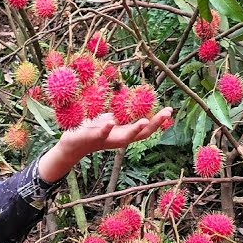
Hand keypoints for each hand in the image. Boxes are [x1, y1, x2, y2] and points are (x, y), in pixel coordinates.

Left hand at [37, 107, 174, 183]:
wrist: (72, 145)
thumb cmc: (92, 129)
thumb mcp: (109, 119)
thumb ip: (120, 112)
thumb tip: (131, 98)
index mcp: (124, 133)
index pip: (146, 128)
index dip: (159, 121)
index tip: (170, 110)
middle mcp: (119, 139)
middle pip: (141, 134)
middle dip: (155, 124)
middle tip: (167, 113)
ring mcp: (107, 140)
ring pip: (124, 138)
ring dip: (135, 130)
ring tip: (145, 121)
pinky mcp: (92, 138)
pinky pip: (101, 135)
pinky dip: (106, 129)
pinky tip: (111, 123)